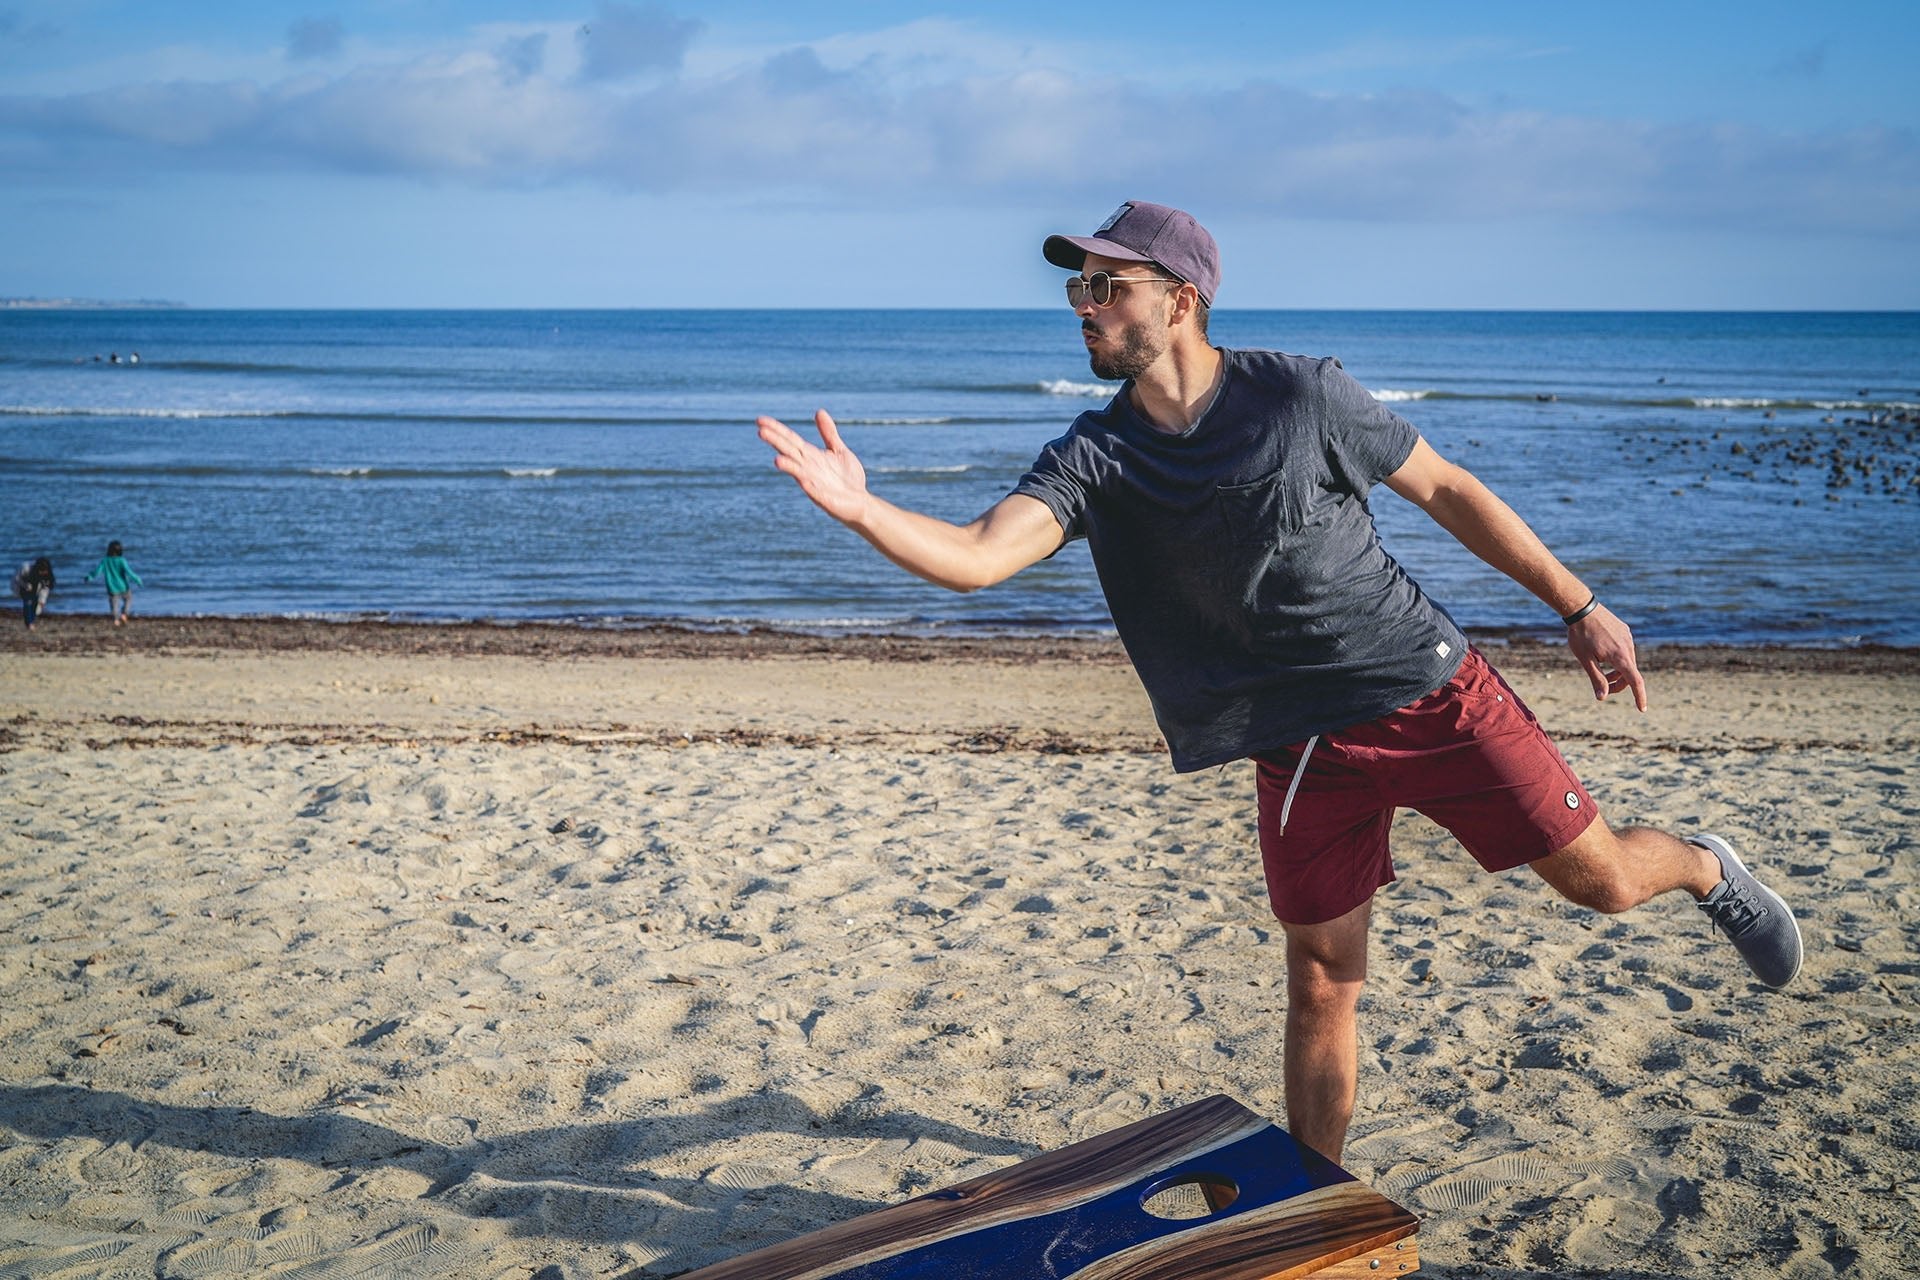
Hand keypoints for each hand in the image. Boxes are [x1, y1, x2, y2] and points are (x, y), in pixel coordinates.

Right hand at [756, 410, 870, 524]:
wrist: (860, 502)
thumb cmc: (848, 478)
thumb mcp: (838, 449)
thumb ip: (828, 433)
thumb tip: (819, 411)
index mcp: (811, 455)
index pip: (790, 439)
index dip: (776, 429)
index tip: (760, 419)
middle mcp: (807, 466)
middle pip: (789, 451)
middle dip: (776, 441)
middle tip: (760, 430)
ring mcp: (812, 481)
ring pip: (796, 469)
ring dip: (786, 463)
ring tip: (776, 459)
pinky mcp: (820, 495)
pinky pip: (809, 486)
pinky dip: (803, 480)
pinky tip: (798, 477)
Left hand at [1567, 603, 1646, 710]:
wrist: (1581, 608)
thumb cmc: (1580, 635)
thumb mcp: (1585, 659)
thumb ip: (1596, 678)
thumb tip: (1603, 697)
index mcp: (1620, 656)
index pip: (1635, 681)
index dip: (1640, 696)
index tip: (1642, 709)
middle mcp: (1628, 647)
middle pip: (1630, 673)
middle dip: (1618, 684)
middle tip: (1602, 687)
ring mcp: (1628, 637)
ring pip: (1627, 661)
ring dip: (1617, 671)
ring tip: (1600, 669)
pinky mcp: (1625, 631)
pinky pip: (1625, 649)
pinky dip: (1617, 658)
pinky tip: (1601, 653)